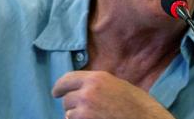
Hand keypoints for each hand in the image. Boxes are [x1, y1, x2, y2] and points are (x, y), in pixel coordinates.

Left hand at [52, 71, 173, 118]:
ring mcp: (85, 112)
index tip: (56, 93)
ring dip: (76, 117)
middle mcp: (87, 93)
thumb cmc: (137, 105)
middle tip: (83, 110)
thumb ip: (96, 84)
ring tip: (94, 117)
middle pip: (66, 100)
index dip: (59, 87)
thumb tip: (79, 87)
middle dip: (72, 105)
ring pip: (69, 115)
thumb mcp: (116, 84)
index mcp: (95, 79)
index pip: (66, 80)